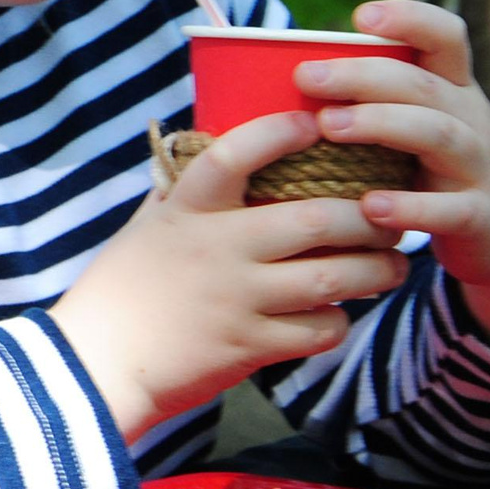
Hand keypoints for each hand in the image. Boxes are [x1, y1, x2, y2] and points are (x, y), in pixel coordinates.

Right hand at [51, 112, 410, 439]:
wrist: (98, 364)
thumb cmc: (121, 287)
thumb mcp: (145, 226)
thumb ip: (180, 189)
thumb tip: (206, 145)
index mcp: (186, 210)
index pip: (234, 155)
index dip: (280, 133)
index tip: (315, 124)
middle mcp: (215, 248)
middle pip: (316, 219)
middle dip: (367, 218)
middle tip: (389, 217)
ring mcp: (235, 299)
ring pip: (333, 278)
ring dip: (376, 271)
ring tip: (392, 266)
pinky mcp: (248, 346)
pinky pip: (319, 330)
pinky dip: (339, 322)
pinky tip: (338, 315)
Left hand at [301, 0, 489, 377]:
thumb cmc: (438, 170)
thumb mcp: (418, 128)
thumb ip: (372, 103)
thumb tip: (274, 80)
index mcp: (453, 90)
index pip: (446, 37)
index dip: (410, 18)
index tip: (361, 15)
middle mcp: (471, 120)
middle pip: (422, 85)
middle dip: (363, 75)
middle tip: (306, 76)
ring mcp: (480, 167)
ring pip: (439, 134)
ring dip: (381, 125)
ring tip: (329, 126)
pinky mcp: (481, 216)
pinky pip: (450, 209)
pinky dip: (411, 208)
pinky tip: (371, 206)